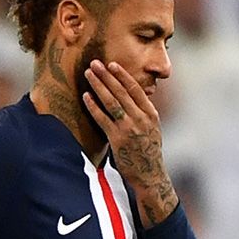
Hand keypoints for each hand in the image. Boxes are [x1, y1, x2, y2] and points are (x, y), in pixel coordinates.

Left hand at [82, 59, 177, 227]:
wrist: (150, 175)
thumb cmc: (148, 153)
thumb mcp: (152, 130)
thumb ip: (143, 115)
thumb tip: (132, 101)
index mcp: (151, 114)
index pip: (135, 89)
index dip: (122, 76)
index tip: (112, 65)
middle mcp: (141, 118)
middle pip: (121, 92)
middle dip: (107, 76)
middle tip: (95, 63)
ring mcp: (129, 128)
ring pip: (111, 102)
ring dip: (98, 86)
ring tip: (88, 74)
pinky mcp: (117, 139)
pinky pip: (103, 119)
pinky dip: (93, 106)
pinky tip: (86, 96)